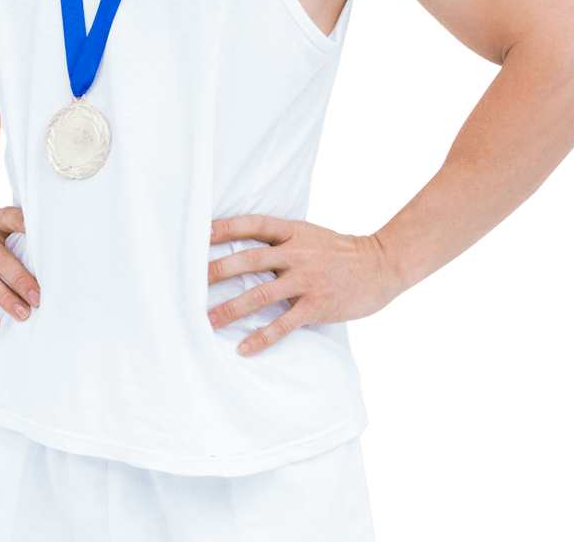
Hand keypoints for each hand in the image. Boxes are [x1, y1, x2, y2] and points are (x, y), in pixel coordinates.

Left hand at [207, 215, 395, 356]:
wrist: (381, 265)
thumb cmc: (339, 252)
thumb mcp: (310, 235)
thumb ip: (281, 241)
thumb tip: (243, 251)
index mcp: (294, 232)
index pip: (255, 225)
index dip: (228, 227)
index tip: (201, 233)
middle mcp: (298, 254)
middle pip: (252, 259)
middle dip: (220, 270)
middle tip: (193, 281)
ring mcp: (308, 280)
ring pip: (262, 294)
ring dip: (232, 308)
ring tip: (208, 320)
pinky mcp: (317, 306)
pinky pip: (284, 324)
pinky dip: (262, 338)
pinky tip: (244, 348)